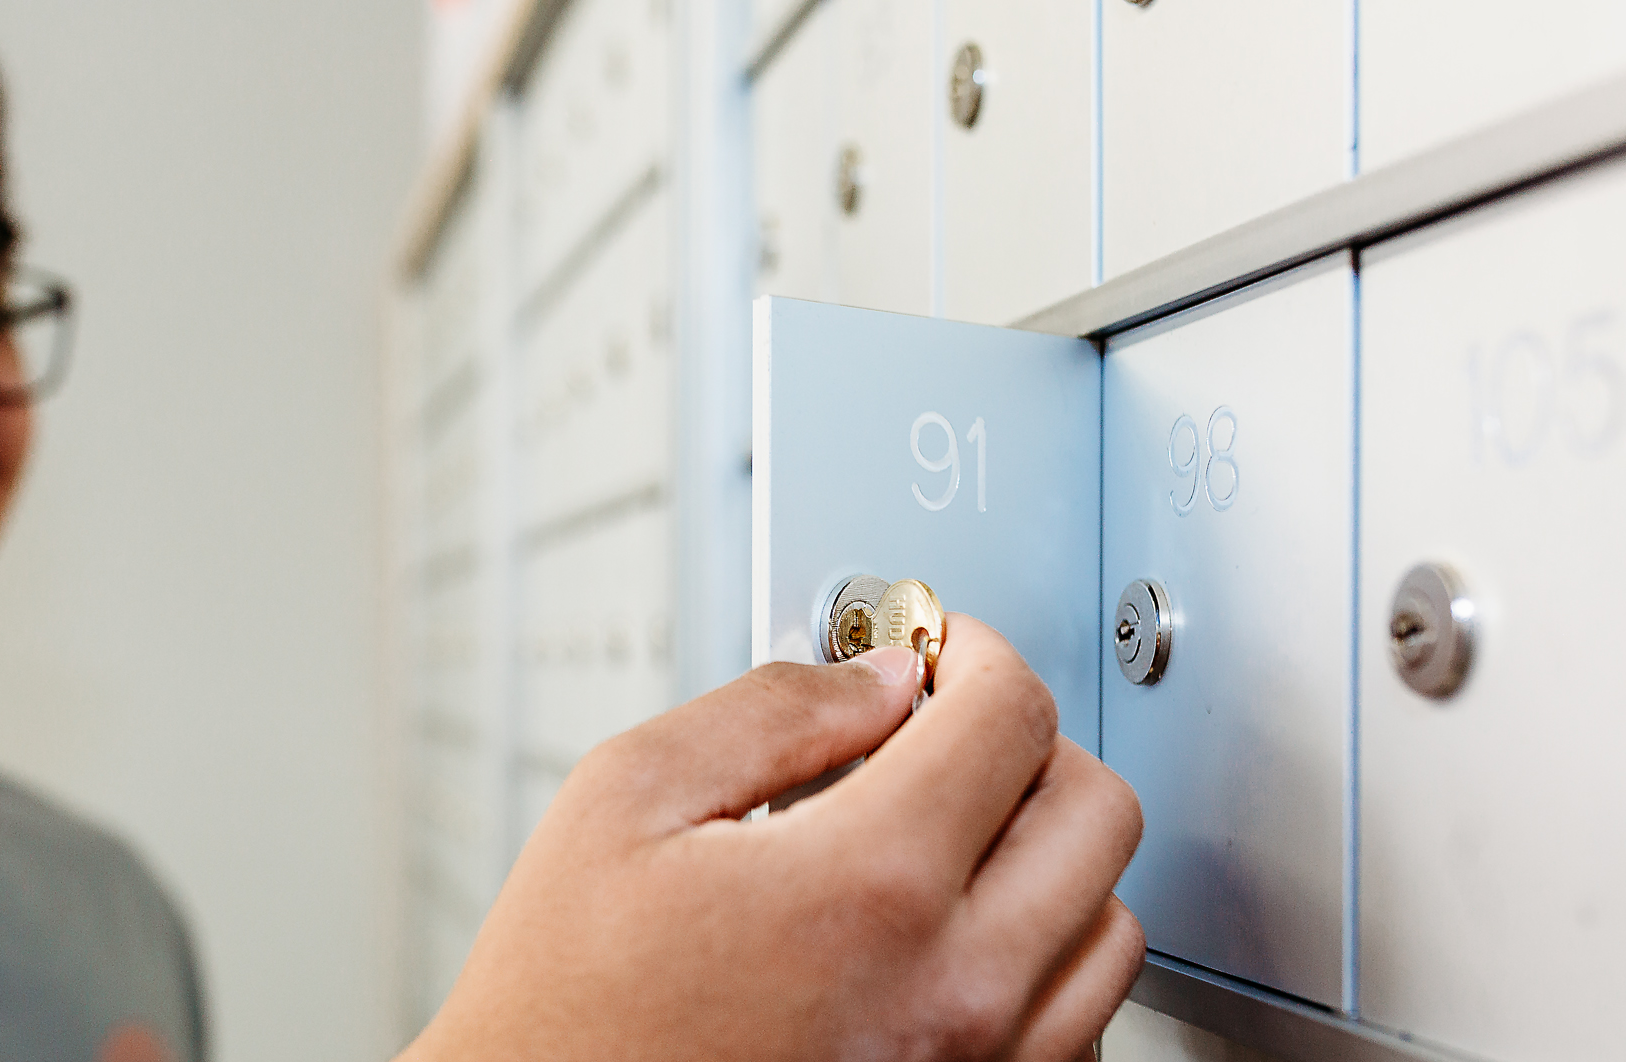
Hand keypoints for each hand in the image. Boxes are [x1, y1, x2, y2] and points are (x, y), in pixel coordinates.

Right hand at [403, 614, 1144, 1061]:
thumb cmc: (564, 1007)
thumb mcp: (626, 803)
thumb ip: (771, 712)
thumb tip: (881, 675)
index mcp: (866, 890)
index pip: (1011, 718)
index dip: (977, 652)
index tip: (943, 650)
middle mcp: (954, 993)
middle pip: (1098, 811)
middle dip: (1031, 740)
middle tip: (953, 730)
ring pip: (1110, 923)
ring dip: (1048, 852)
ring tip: (952, 836)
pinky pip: (1080, 1023)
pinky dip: (1042, 957)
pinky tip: (953, 934)